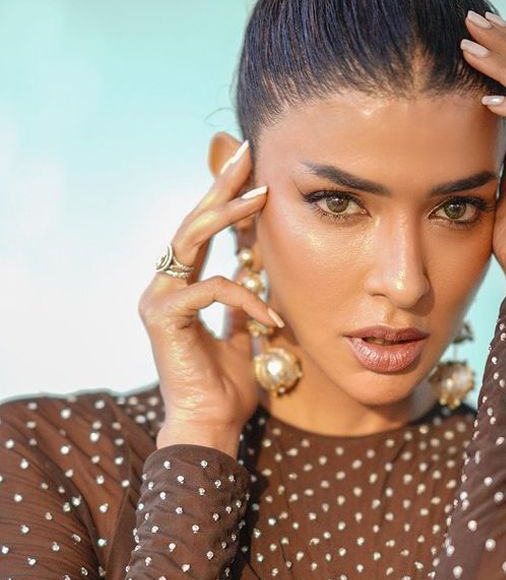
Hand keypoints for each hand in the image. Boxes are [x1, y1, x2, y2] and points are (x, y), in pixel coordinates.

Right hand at [137, 135, 280, 451]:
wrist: (211, 426)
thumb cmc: (228, 385)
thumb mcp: (243, 332)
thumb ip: (244, 300)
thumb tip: (260, 268)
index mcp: (183, 285)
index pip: (204, 232)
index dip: (223, 199)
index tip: (249, 169)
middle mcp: (165, 285)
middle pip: (193, 223)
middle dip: (220, 187)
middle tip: (245, 153)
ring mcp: (159, 298)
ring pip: (191, 240)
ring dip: (228, 215)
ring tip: (261, 196)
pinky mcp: (163, 316)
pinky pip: (211, 289)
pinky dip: (246, 297)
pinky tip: (271, 317)